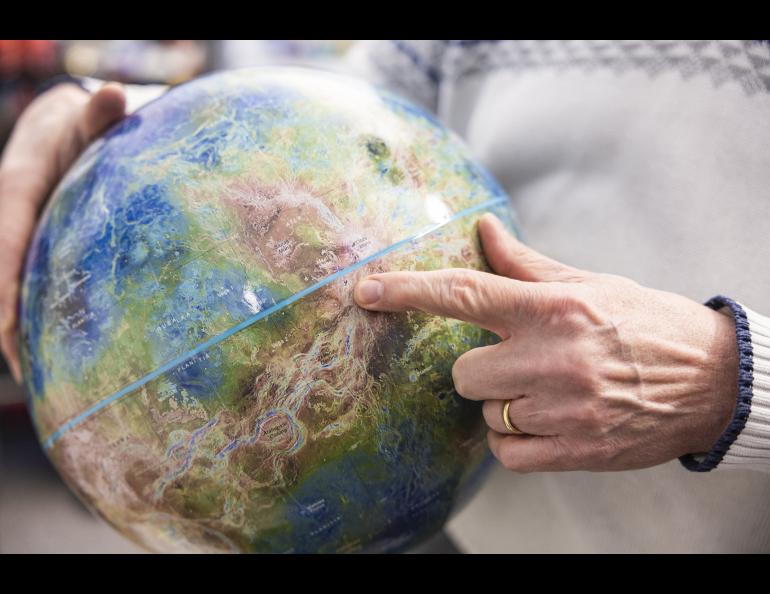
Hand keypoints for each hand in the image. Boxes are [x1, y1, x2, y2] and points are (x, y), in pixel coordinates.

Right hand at [0, 82, 125, 383]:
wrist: (62, 132)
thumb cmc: (82, 129)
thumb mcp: (87, 121)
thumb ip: (98, 117)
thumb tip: (114, 94)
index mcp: (16, 187)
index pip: (4, 240)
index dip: (5, 285)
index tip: (10, 329)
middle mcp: (7, 216)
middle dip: (6, 323)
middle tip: (27, 371)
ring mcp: (15, 237)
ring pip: (7, 286)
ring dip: (16, 331)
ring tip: (40, 380)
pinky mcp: (27, 252)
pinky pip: (24, 285)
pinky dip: (29, 320)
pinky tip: (49, 357)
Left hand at [353, 213, 738, 471]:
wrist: (713, 381)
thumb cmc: (644, 324)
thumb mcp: (589, 284)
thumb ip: (526, 264)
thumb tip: (484, 230)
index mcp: (553, 308)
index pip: (464, 294)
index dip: (408, 290)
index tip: (367, 289)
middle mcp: (553, 357)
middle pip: (462, 371)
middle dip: (479, 368)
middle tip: (515, 361)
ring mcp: (563, 408)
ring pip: (486, 412)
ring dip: (503, 403)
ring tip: (546, 391)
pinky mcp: (576, 451)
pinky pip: (506, 452)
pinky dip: (515, 439)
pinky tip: (545, 422)